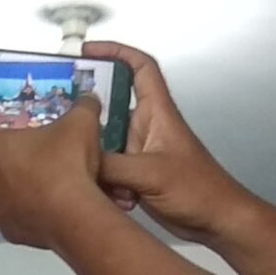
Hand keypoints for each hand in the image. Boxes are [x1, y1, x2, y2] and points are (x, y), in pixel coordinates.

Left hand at [0, 95, 117, 250]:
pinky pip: (24, 215)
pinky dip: (39, 210)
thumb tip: (89, 101)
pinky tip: (60, 204)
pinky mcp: (13, 232)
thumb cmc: (68, 167)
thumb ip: (82, 108)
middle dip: (20, 160)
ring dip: (32, 185)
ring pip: (12, 190)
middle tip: (50, 158)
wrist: (77, 215)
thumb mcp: (80, 124)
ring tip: (62, 183)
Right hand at [84, 42, 257, 245]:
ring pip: (104, 141)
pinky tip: (101, 194)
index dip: (116, 52)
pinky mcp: (135, 175)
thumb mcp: (151, 173)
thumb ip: (111, 165)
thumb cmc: (199, 190)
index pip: (139, 67)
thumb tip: (76, 160)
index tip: (87, 52)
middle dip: (87, 110)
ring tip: (76, 163)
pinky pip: (107, 168)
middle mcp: (146, 127)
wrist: (216, 221)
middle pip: (110, 105)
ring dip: (93, 155)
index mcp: (158, 112)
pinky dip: (102, 180)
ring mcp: (139, 151)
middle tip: (59, 113)